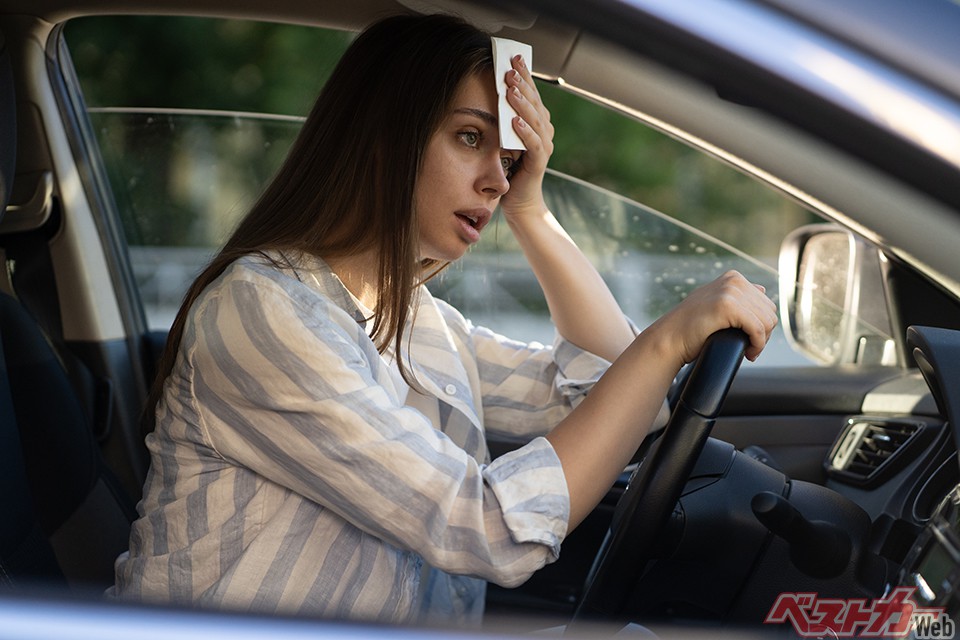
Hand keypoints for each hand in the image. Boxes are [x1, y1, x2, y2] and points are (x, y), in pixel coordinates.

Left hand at [500, 54, 553, 217]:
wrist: (519, 203)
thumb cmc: (510, 170)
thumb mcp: (504, 139)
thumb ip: (503, 120)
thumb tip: (493, 94)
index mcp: (536, 124)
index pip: (531, 94)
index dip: (525, 75)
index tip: (514, 58)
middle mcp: (544, 132)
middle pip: (535, 102)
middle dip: (523, 83)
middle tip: (510, 68)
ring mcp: (543, 147)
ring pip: (535, 119)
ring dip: (522, 103)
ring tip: (511, 89)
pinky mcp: (538, 163)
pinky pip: (533, 144)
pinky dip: (524, 131)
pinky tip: (514, 120)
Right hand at [649, 270, 777, 365]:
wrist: (669, 339)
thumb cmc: (690, 328)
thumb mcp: (716, 303)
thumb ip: (737, 295)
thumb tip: (762, 289)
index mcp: (733, 277)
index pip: (766, 304)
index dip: (761, 325)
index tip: (749, 340)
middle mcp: (734, 280)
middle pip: (769, 312)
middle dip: (763, 334)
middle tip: (749, 348)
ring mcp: (730, 291)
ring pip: (767, 322)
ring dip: (761, 341)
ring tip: (748, 350)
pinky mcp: (728, 306)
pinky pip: (758, 329)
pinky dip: (757, 345)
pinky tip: (748, 353)